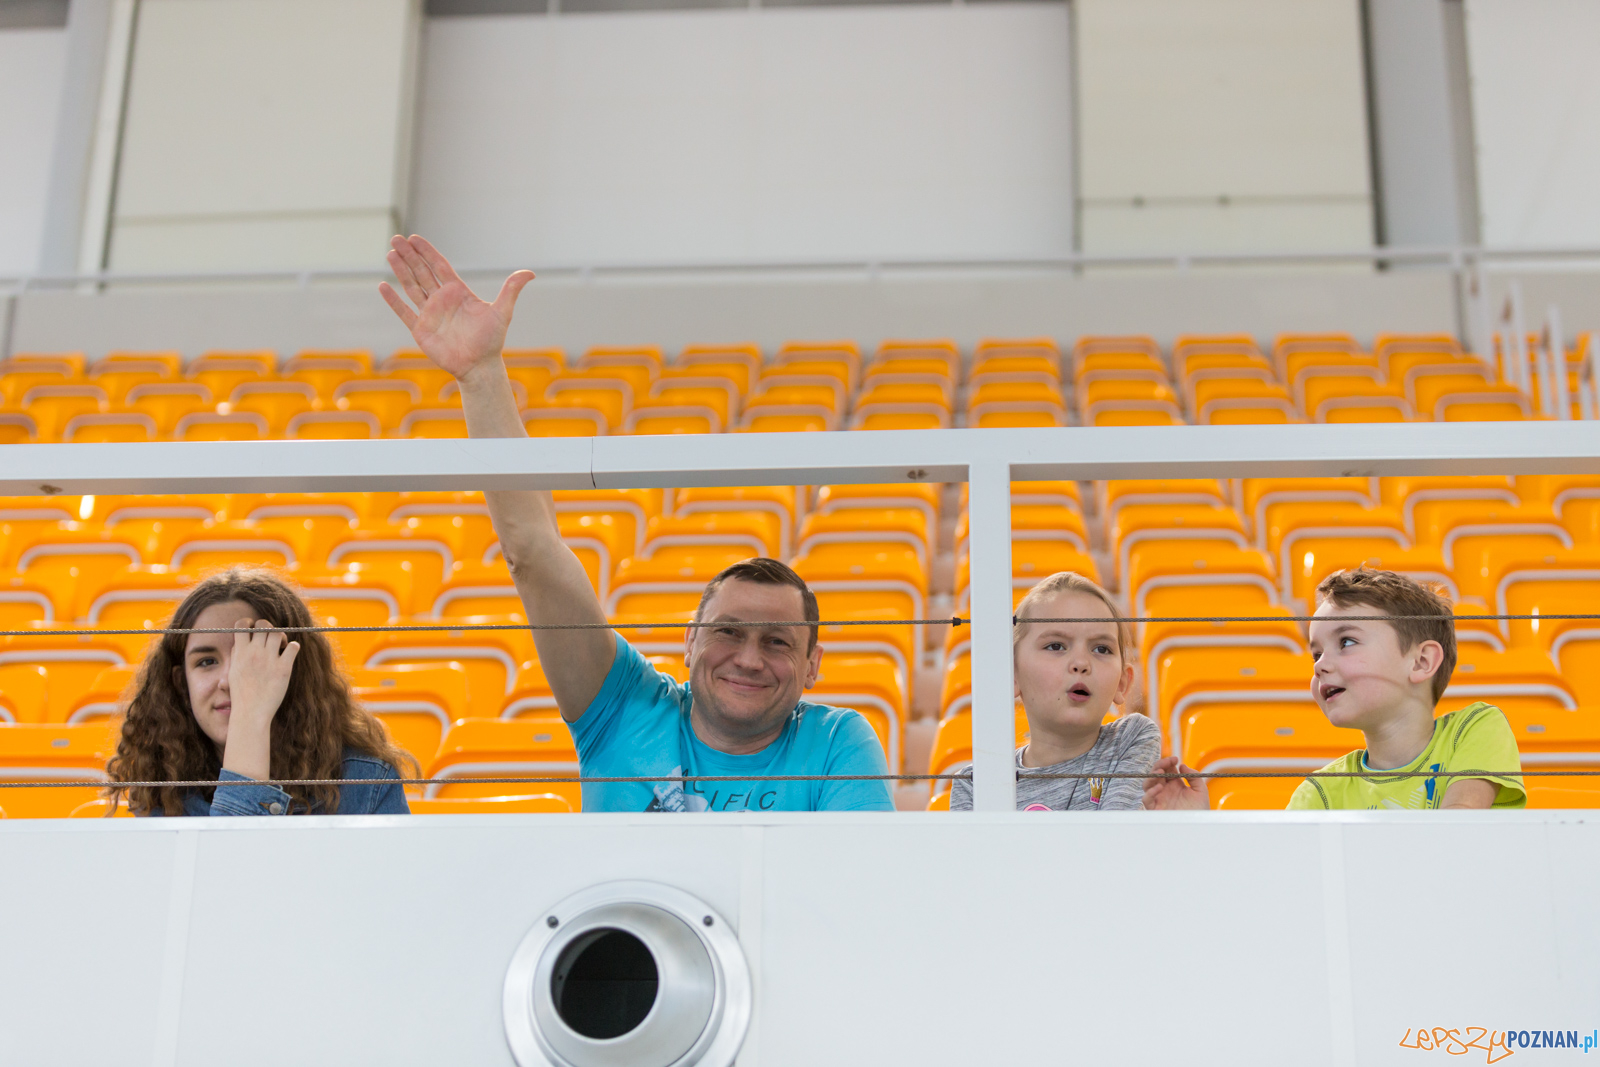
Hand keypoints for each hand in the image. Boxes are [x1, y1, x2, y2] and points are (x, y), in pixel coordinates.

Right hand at [227, 618, 299, 736]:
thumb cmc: (242, 694)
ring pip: (278, 633)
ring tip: (281, 646)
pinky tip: (289, 653)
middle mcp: (254, 653)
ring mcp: (269, 660)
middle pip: (264, 625)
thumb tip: (241, 640)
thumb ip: (237, 654)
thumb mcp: (233, 671)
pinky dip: (293, 647)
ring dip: (281, 637)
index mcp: (240, 653)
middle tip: (270, 639)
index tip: (253, 629)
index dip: (248, 622)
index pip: (242, 624)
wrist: (251, 712)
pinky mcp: (283, 668)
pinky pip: (293, 647)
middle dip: (268, 627)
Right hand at [379, 235, 534, 381]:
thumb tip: (530, 272)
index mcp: (458, 292)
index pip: (439, 266)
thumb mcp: (502, 311)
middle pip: (422, 272)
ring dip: (400, 271)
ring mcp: (430, 314)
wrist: (480, 366)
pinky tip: (383, 286)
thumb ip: (512, 290)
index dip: (427, 251)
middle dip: (409, 255)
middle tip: (396, 238)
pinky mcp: (421, 330)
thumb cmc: (491, 340)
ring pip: (411, 287)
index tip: (414, 238)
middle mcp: (442, 300)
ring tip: (390, 253)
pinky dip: (393, 300)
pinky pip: (404, 312)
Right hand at [1143, 755, 1209, 809]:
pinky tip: (1159, 787)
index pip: (1167, 769)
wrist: (1198, 828)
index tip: (1175, 758)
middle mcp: (1165, 790)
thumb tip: (1182, 766)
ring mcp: (1159, 799)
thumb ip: (1194, 776)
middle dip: (1160, 765)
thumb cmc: (1199, 812)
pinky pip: (1146, 799)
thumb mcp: (1201, 791)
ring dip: (1152, 776)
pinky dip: (1150, 792)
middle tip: (1168, 763)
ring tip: (1162, 773)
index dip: (1168, 762)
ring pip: (1147, 784)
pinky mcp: (1155, 809)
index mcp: (1175, 785)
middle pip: (1155, 773)